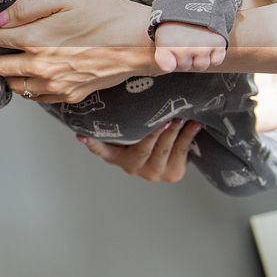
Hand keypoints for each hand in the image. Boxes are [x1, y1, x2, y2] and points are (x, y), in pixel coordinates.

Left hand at [0, 0, 157, 103]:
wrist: (142, 42)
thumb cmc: (108, 14)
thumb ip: (27, 9)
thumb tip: (0, 20)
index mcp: (37, 40)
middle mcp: (41, 67)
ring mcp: (55, 84)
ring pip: (15, 85)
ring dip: (4, 72)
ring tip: (3, 58)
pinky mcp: (69, 94)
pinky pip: (36, 96)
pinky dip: (26, 85)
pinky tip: (28, 73)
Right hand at [75, 120, 201, 183]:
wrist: (167, 158)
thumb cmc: (141, 138)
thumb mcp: (127, 133)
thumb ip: (117, 124)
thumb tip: (89, 103)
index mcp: (116, 157)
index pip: (100, 150)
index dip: (91, 143)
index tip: (81, 135)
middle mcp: (132, 167)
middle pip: (143, 149)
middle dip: (155, 133)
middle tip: (163, 119)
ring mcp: (153, 172)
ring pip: (164, 150)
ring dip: (174, 132)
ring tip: (180, 117)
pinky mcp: (173, 174)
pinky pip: (181, 152)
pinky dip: (188, 136)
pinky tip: (194, 124)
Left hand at [152, 22, 226, 71]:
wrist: (194, 3)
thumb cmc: (176, 24)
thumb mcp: (162, 36)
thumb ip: (163, 56)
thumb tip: (169, 68)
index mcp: (167, 45)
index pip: (168, 67)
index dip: (169, 61)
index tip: (170, 49)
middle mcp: (185, 48)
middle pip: (186, 67)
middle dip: (185, 58)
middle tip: (185, 41)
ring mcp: (203, 47)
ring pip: (202, 66)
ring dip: (199, 58)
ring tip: (195, 42)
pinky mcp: (218, 44)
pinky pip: (216, 61)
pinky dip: (214, 55)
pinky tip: (207, 43)